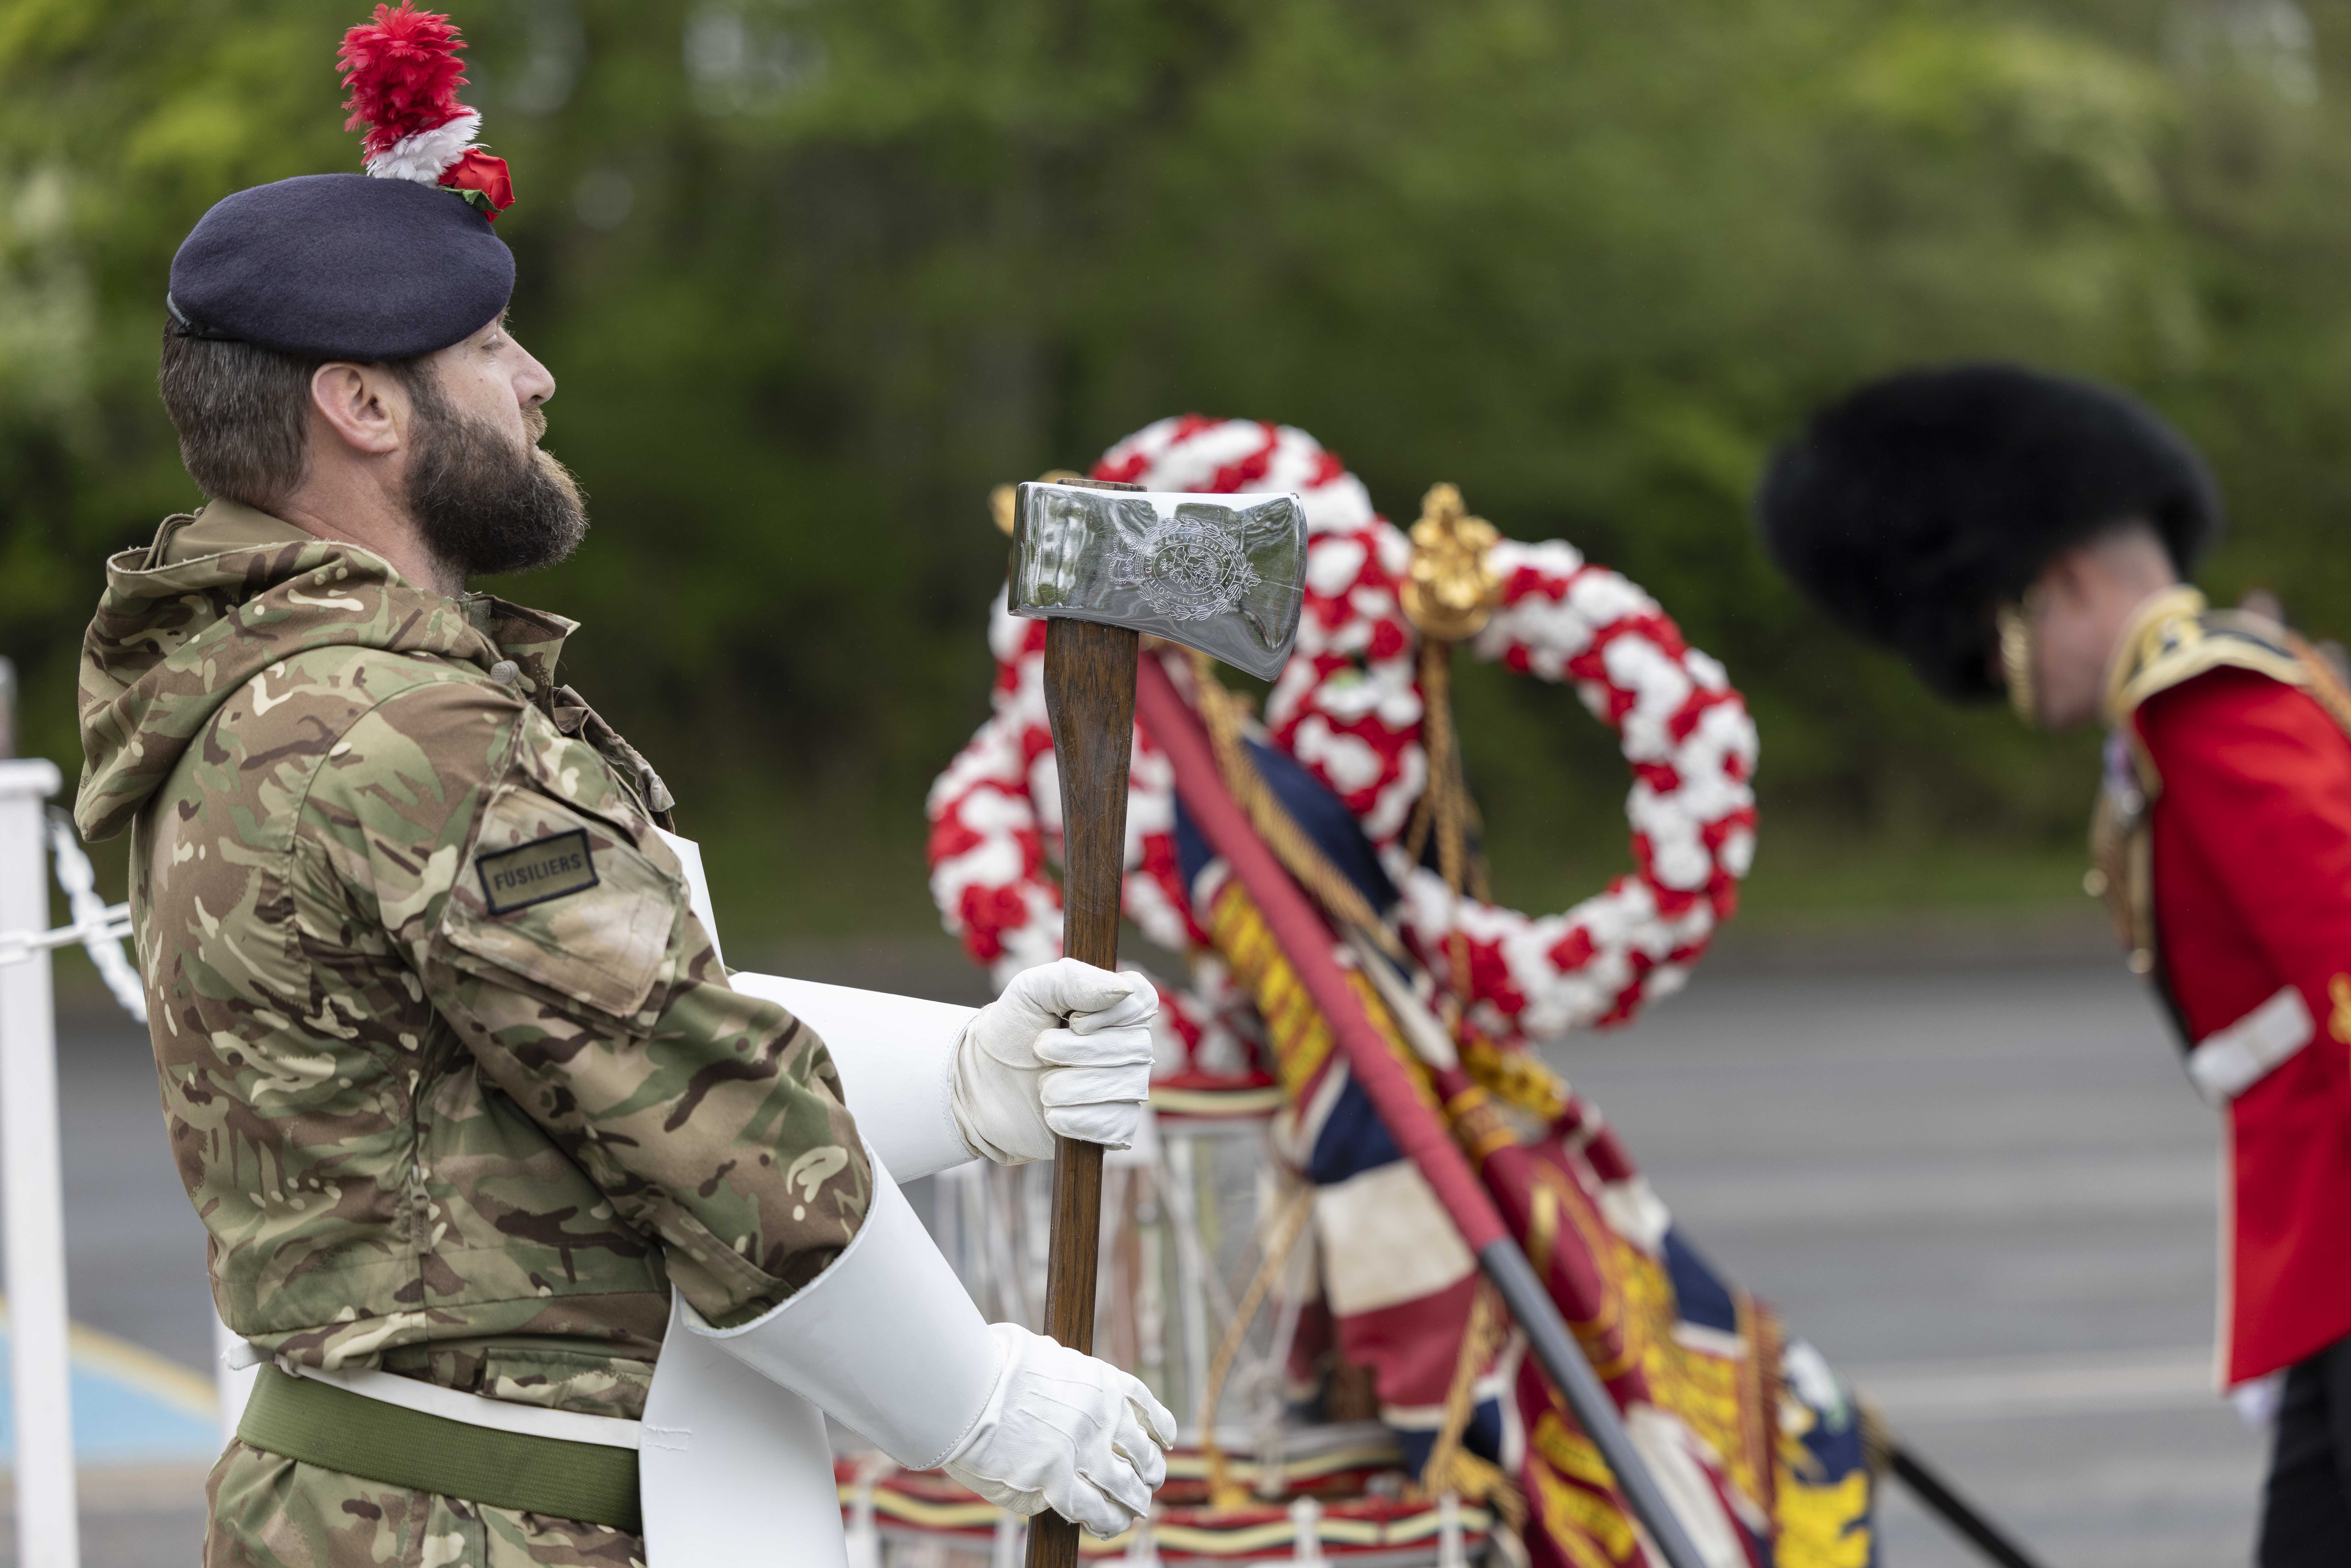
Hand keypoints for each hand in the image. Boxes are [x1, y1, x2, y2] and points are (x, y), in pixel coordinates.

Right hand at [943, 1323, 1176, 1536]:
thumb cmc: (994, 1365)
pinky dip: (1105, 1521)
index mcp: (1100, 1381)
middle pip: (1143, 1452)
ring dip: (1134, 1502)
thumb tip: (1070, 1400)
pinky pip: (1094, 1509)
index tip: (1165, 1442)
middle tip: (1147, 1485)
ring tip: (1135, 1511)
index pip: (1145, 1408)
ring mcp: (1083, 1450)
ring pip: (1126, 1486)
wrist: (967, 1386)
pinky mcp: (1058, 1481)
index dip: (1160, 1429)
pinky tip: (1105, 1525)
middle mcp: (1102, 1415)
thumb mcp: (1044, 1357)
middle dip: (1149, 1472)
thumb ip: (1066, 1381)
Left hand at [953, 957, 1155, 1163]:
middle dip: (1077, 1052)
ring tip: (1042, 1086)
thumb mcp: (1030, 991)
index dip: (1114, 1014)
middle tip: (1040, 1050)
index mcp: (1114, 1007)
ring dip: (1070, 1087)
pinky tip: (1052, 1114)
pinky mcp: (1114, 1126)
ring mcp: (1125, 1087)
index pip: (1143, 1001)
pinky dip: (1076, 1119)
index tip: (1073, 1021)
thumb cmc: (1011, 1031)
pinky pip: (1115, 1125)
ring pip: (1124, 1088)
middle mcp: (1129, 1046)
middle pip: (1133, 1047)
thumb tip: (1123, 989)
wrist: (983, 1086)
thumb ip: (1073, 979)